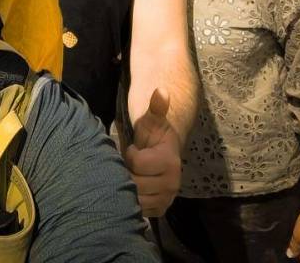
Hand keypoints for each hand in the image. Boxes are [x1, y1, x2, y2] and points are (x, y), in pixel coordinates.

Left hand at [124, 87, 181, 216]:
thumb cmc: (153, 135)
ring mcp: (167, 199)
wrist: (163, 154)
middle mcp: (172, 184)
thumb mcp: (152, 120)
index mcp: (169, 162)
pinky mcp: (161, 210)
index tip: (134, 148)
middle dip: (128, 171)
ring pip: (136, 198)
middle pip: (135, 183)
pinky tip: (134, 186)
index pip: (137, 163)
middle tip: (130, 163)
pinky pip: (140, 209)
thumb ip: (156, 107)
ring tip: (132, 173)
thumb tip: (161, 90)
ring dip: (129, 186)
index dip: (130, 154)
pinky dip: (133, 199)